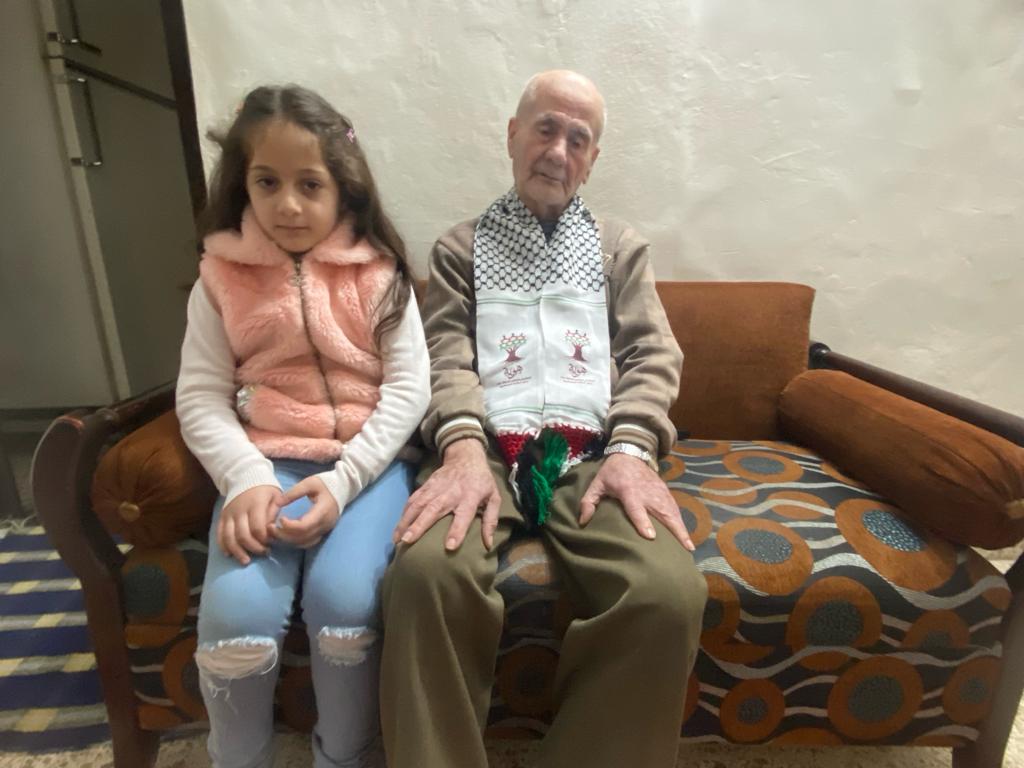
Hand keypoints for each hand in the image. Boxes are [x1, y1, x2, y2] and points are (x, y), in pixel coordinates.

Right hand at [218, 485, 281, 564]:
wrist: (245, 476)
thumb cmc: (264, 489)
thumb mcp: (275, 496)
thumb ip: (274, 512)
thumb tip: (272, 530)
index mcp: (255, 504)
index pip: (258, 528)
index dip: (264, 539)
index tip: (271, 544)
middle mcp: (239, 510)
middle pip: (243, 535)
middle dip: (253, 548)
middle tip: (263, 553)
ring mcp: (228, 514)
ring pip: (229, 537)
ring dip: (237, 551)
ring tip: (246, 561)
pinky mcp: (221, 516)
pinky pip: (219, 534)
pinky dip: (223, 545)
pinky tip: (229, 554)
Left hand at [271, 476, 339, 547]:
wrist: (343, 488)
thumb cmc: (326, 483)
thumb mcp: (309, 483)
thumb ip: (293, 493)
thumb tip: (277, 503)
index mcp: (323, 511)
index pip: (304, 526)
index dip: (289, 526)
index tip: (279, 519)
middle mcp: (325, 524)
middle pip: (302, 537)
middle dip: (284, 535)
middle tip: (270, 528)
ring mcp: (325, 529)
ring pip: (305, 542)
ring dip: (288, 540)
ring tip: (276, 532)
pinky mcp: (323, 531)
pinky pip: (308, 542)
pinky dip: (296, 541)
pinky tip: (287, 534)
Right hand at [392, 438, 500, 550]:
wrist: (465, 457)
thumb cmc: (481, 481)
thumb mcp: (494, 497)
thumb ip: (491, 520)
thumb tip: (488, 545)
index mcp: (470, 497)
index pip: (464, 515)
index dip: (457, 531)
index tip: (449, 546)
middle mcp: (450, 493)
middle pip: (433, 510)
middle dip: (419, 526)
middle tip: (408, 541)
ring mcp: (435, 488)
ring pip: (418, 505)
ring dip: (406, 521)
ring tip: (397, 539)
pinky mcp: (425, 486)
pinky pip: (413, 499)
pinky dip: (404, 513)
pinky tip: (398, 527)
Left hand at [580, 454, 694, 550]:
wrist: (630, 453)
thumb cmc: (612, 473)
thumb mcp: (596, 484)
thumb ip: (588, 501)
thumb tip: (583, 521)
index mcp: (628, 491)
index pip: (636, 508)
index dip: (643, 522)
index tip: (650, 536)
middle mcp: (647, 492)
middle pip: (662, 512)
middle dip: (674, 529)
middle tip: (683, 547)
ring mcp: (659, 492)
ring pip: (672, 511)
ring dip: (682, 528)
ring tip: (689, 547)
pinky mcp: (665, 492)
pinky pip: (675, 509)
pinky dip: (681, 522)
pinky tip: (685, 536)